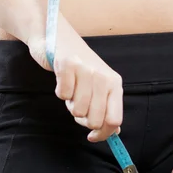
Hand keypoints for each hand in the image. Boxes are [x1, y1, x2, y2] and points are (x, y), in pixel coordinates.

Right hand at [27, 14, 122, 142]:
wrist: (57, 36)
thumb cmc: (79, 65)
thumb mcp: (99, 84)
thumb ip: (107, 106)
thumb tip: (115, 131)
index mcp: (114, 83)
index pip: (114, 120)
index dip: (102, 134)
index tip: (91, 136)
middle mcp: (103, 76)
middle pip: (94, 120)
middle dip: (82, 118)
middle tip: (78, 102)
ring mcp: (86, 70)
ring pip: (77, 110)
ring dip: (70, 104)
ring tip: (71, 88)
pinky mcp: (67, 65)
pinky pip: (62, 95)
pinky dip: (60, 91)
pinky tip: (62, 79)